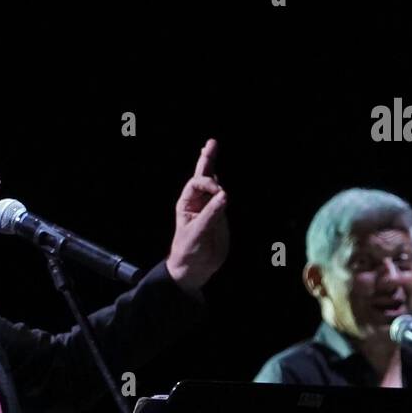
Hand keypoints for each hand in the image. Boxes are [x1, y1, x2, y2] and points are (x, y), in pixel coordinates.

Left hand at [165, 138, 228, 292]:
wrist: (194, 269)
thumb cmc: (189, 251)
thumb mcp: (198, 232)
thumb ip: (211, 214)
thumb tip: (224, 196)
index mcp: (187, 204)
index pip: (198, 184)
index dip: (208, 183)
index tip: (219, 193)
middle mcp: (198, 202)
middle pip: (202, 176)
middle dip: (207, 159)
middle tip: (212, 142)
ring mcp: (209, 208)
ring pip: (213, 184)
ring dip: (213, 166)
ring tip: (211, 145)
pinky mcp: (220, 217)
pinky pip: (222, 199)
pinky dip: (220, 186)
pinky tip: (218, 175)